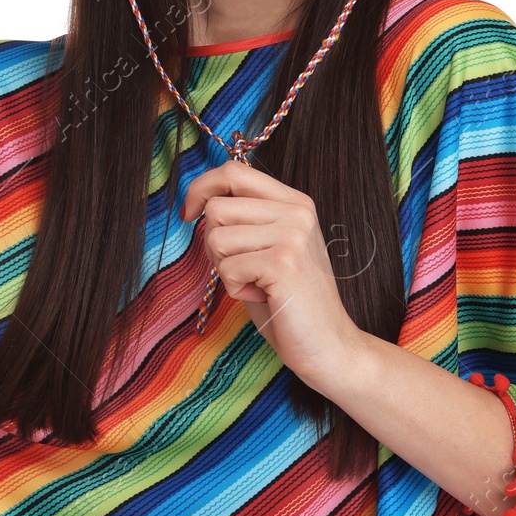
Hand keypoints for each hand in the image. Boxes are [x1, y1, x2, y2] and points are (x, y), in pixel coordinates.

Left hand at [179, 160, 360, 384]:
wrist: (327, 344)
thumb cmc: (288, 300)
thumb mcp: (267, 247)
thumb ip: (244, 220)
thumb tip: (201, 202)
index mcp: (294, 202)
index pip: (234, 171)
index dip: (201, 188)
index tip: (188, 213)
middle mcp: (296, 211)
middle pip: (217, 208)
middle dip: (215, 245)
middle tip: (244, 270)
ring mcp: (293, 234)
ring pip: (216, 237)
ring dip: (226, 270)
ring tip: (258, 284)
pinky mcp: (283, 262)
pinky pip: (227, 268)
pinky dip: (236, 289)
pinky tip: (264, 296)